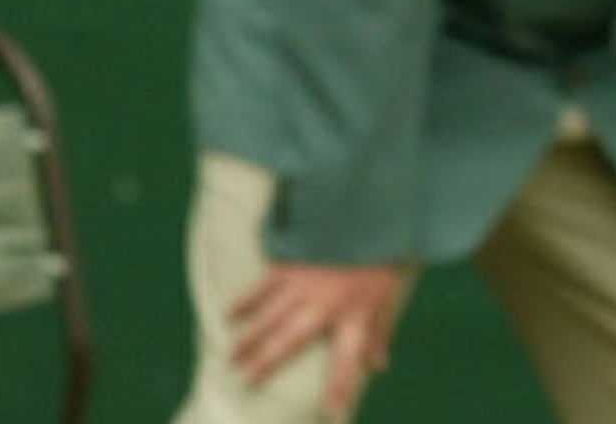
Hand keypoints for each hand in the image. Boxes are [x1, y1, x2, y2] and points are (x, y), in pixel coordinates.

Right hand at [230, 260, 405, 419]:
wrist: (361, 212)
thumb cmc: (376, 259)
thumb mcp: (386, 299)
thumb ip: (380, 333)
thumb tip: (379, 366)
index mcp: (353, 318)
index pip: (346, 363)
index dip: (338, 389)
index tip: (331, 414)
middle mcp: (323, 307)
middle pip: (290, 342)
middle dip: (266, 363)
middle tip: (245, 380)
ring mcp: (302, 287)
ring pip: (269, 318)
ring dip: (249, 339)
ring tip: (230, 356)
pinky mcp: (288, 267)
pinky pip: (261, 289)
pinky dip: (245, 302)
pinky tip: (229, 314)